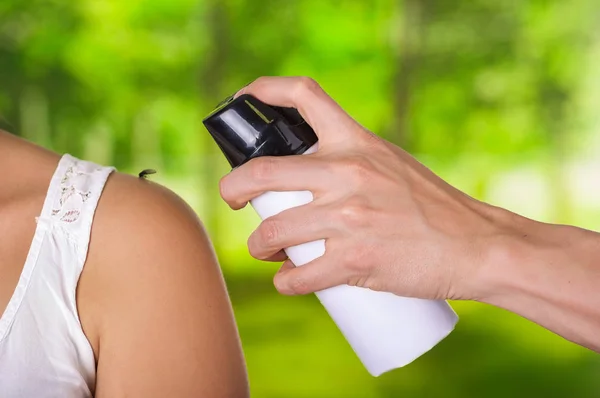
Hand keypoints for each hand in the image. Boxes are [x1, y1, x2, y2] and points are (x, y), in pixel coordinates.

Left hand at [219, 76, 513, 300]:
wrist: (476, 245)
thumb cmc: (434, 207)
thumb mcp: (392, 164)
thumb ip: (353, 164)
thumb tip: (309, 184)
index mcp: (357, 142)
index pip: (305, 95)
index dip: (265, 90)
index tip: (245, 97)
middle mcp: (348, 173)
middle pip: (263, 172)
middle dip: (235, 189)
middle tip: (233, 200)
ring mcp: (349, 217)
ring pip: (273, 232)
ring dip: (258, 246)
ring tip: (266, 251)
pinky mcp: (355, 260)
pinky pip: (298, 275)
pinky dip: (286, 282)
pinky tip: (289, 281)